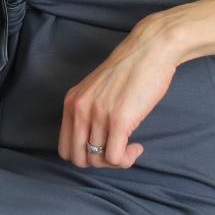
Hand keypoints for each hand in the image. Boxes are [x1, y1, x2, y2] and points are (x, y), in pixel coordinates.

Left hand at [59, 23, 179, 168]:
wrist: (149, 51)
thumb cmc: (130, 71)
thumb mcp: (97, 90)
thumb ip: (89, 111)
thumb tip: (93, 143)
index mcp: (72, 103)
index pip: (65, 149)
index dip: (84, 156)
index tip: (103, 147)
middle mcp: (80, 109)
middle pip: (79, 159)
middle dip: (99, 163)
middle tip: (117, 151)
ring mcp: (98, 115)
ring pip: (98, 160)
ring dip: (116, 161)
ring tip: (130, 148)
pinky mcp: (119, 120)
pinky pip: (115, 158)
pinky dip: (127, 159)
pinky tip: (137, 147)